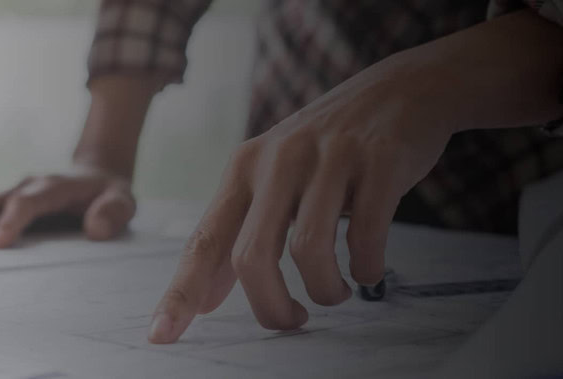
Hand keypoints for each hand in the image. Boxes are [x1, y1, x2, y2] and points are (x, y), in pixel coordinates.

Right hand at [0, 167, 135, 248]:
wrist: (97, 176)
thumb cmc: (107, 194)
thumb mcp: (123, 201)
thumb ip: (113, 212)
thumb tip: (96, 230)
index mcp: (52, 186)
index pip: (27, 203)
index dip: (11, 221)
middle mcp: (25, 187)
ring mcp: (11, 194)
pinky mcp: (3, 205)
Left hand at [148, 52, 454, 341]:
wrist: (401, 90)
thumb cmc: (328, 148)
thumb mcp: (272, 177)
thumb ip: (237, 234)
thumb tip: (203, 301)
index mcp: (243, 169)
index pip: (203, 241)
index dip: (181, 293)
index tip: (160, 335)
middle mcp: (278, 161)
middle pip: (251, 257)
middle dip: (271, 307)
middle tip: (292, 322)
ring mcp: (328, 158)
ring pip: (308, 250)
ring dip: (324, 290)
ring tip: (335, 293)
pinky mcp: (377, 160)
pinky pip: (365, 234)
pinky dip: (366, 266)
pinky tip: (368, 270)